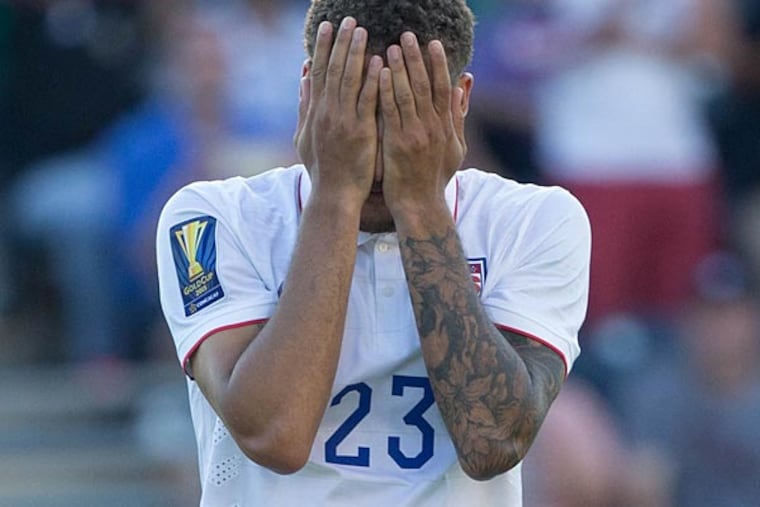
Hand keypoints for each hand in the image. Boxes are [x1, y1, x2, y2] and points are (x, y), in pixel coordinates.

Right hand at [294, 17, 381, 207]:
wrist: (334, 194)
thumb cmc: (323, 168)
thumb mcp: (304, 136)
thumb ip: (305, 105)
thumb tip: (303, 76)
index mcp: (316, 112)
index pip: (318, 72)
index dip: (322, 47)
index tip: (327, 26)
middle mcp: (327, 113)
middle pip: (333, 70)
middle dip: (340, 42)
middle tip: (348, 19)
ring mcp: (344, 121)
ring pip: (349, 80)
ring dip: (355, 53)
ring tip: (362, 30)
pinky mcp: (361, 132)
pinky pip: (367, 100)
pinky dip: (372, 80)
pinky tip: (379, 61)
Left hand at [379, 32, 466, 216]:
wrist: (420, 205)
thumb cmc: (434, 178)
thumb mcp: (454, 148)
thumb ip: (457, 116)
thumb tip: (463, 86)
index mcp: (445, 126)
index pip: (443, 88)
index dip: (438, 64)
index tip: (432, 43)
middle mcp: (432, 127)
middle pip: (425, 86)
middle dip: (416, 58)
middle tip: (408, 35)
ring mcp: (415, 135)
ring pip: (407, 94)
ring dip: (399, 69)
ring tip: (392, 47)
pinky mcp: (397, 144)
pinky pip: (390, 112)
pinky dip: (385, 91)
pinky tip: (379, 74)